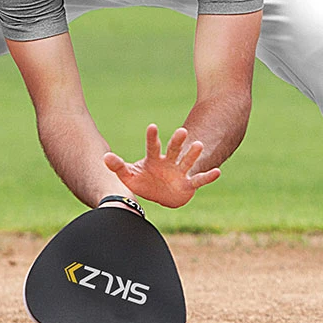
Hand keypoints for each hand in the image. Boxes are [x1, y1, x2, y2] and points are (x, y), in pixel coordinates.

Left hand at [104, 124, 220, 208]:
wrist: (160, 196)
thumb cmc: (144, 181)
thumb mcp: (129, 175)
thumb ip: (118, 166)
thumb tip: (105, 157)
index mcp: (154, 159)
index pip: (152, 146)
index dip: (152, 137)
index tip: (152, 126)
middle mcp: (169, 162)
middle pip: (174, 149)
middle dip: (177, 141)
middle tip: (181, 132)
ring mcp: (180, 172)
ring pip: (188, 161)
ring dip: (193, 154)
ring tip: (199, 144)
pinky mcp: (188, 184)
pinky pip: (199, 180)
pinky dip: (208, 177)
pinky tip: (218, 172)